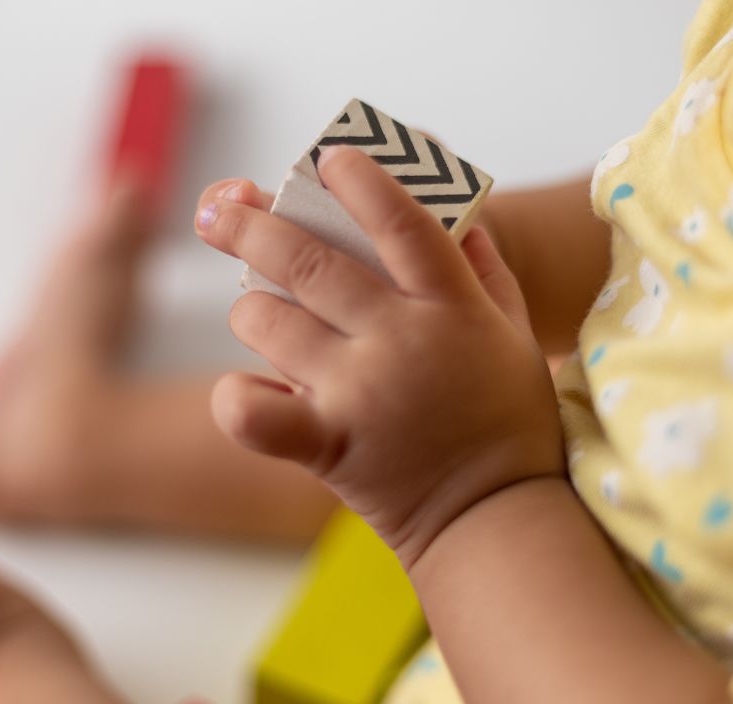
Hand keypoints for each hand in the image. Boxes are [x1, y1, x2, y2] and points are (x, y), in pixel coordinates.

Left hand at [195, 146, 564, 567]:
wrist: (492, 514)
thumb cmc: (505, 417)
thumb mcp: (513, 331)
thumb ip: (482, 266)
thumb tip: (449, 209)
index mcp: (451, 304)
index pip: (399, 222)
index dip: (358, 182)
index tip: (326, 159)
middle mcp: (400, 340)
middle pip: (308, 261)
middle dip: (251, 225)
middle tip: (219, 212)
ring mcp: (359, 392)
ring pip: (269, 322)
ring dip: (250, 309)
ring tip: (255, 310)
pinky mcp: (327, 445)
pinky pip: (255, 413)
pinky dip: (235, 397)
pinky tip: (239, 388)